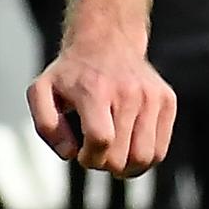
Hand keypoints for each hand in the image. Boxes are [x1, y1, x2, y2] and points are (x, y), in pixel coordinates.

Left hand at [28, 42, 177, 175]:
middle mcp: (128, 92)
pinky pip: (160, 150)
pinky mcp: (167, 100)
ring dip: (126, 168)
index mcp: (96, 90)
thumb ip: (46, 126)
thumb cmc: (71, 73)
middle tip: (96, 151)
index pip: (101, 140)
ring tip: (113, 154)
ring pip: (146, 157)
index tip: (81, 153)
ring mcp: (151, 96)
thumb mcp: (41, 91)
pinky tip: (128, 146)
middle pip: (123, 156)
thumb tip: (70, 153)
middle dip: (105, 164)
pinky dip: (143, 157)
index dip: (90, 159)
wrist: (107, 40)